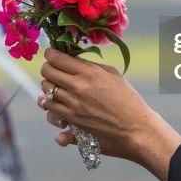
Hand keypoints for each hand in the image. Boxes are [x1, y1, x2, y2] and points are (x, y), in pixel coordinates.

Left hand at [39, 48, 180, 172]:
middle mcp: (78, 87)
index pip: (57, 58)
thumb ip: (90, 65)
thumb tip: (72, 59)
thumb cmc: (127, 98)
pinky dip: (49, 102)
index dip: (50, 53)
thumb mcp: (112, 74)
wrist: (135, 127)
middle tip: (52, 68)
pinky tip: (56, 100)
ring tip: (55, 85)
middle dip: (47, 68)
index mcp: (89, 72)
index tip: (51, 54)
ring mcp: (73, 104)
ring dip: (48, 85)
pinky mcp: (72, 119)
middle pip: (47, 72)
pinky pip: (49, 108)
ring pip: (45, 89)